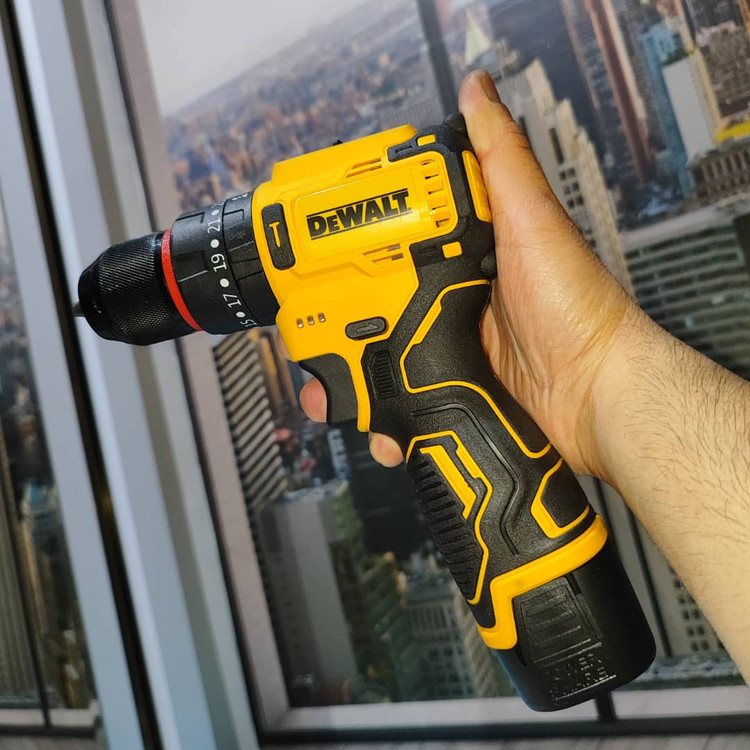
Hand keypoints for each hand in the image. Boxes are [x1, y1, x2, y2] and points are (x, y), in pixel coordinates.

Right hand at [298, 70, 641, 479]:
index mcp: (465, 255)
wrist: (598, 395)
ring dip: (351, 379)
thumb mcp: (533, 223)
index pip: (392, 242)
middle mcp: (452, 300)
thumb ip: (502, 160)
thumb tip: (479, 92)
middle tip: (309, 332)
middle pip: (373, 308)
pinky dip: (382, 416)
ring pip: (380, 361)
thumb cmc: (577, 308)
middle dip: (335, 326)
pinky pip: (403, 403)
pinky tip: (373, 419)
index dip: (351, 247)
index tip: (314, 251)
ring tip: (328, 387)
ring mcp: (450, 348)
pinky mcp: (454, 389)